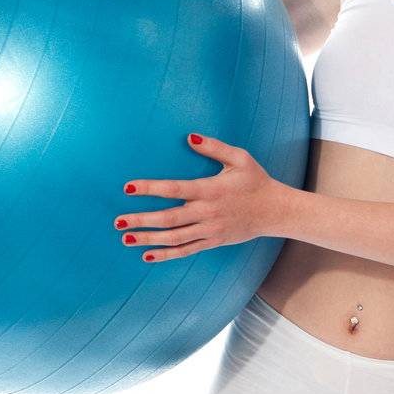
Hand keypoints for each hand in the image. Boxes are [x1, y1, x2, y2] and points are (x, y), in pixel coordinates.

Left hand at [112, 133, 287, 261]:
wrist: (275, 211)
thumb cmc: (256, 180)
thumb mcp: (240, 158)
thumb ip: (214, 147)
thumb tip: (189, 137)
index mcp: (210, 189)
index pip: (174, 189)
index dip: (150, 188)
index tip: (128, 187)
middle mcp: (207, 212)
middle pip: (169, 218)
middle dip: (142, 220)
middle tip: (118, 221)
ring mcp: (209, 230)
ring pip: (174, 238)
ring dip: (149, 239)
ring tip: (126, 238)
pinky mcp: (213, 241)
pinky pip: (186, 250)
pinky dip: (166, 255)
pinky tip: (147, 256)